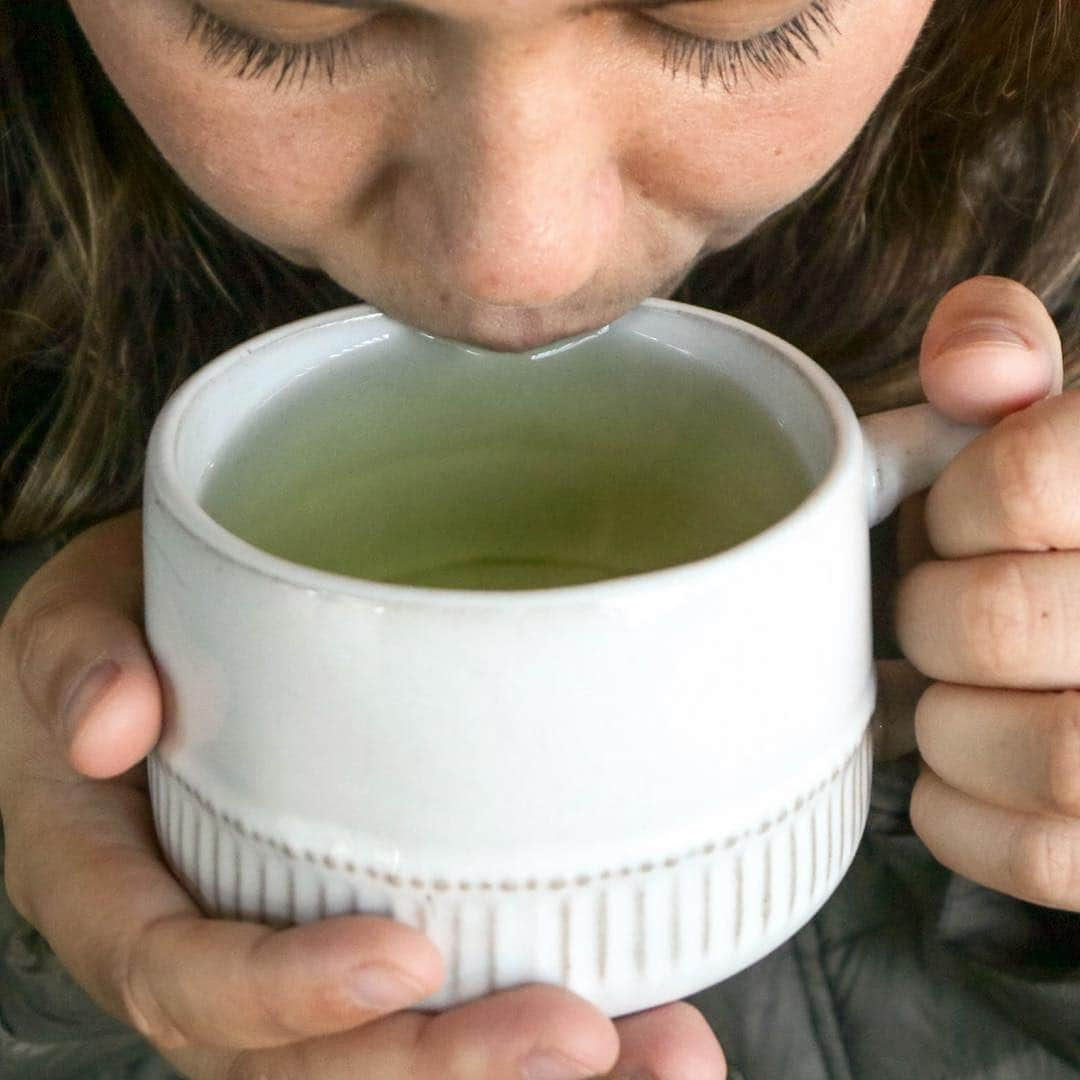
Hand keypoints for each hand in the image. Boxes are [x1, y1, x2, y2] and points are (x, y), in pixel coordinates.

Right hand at [0, 512, 726, 1077]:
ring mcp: (292, 956)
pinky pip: (442, 1007)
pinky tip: (653, 1023)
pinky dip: (542, 1030)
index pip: (187, 981)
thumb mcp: (73, 620)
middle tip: (578, 1038)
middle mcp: (209, 955)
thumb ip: (76, 659)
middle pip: (313, 1065)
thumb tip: (109, 725)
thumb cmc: (120, 632)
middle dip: (442, 1068)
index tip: (404, 960)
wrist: (158, 646)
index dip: (288, 994)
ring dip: (522, 1075)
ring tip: (664, 1057)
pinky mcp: (362, 931)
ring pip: (390, 1062)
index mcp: (116, 894)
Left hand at [878, 275, 1079, 912]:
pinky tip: (961, 771)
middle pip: (992, 620)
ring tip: (954, 695)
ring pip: (1046, 753)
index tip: (959, 524)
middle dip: (929, 617)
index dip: (951, 508)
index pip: (1012, 483)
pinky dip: (963, 819)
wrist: (1071, 617)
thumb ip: (1003, 348)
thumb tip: (970, 366)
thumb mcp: (1058, 415)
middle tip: (941, 614)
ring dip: (947, 723)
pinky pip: (1047, 860)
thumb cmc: (1068, 522)